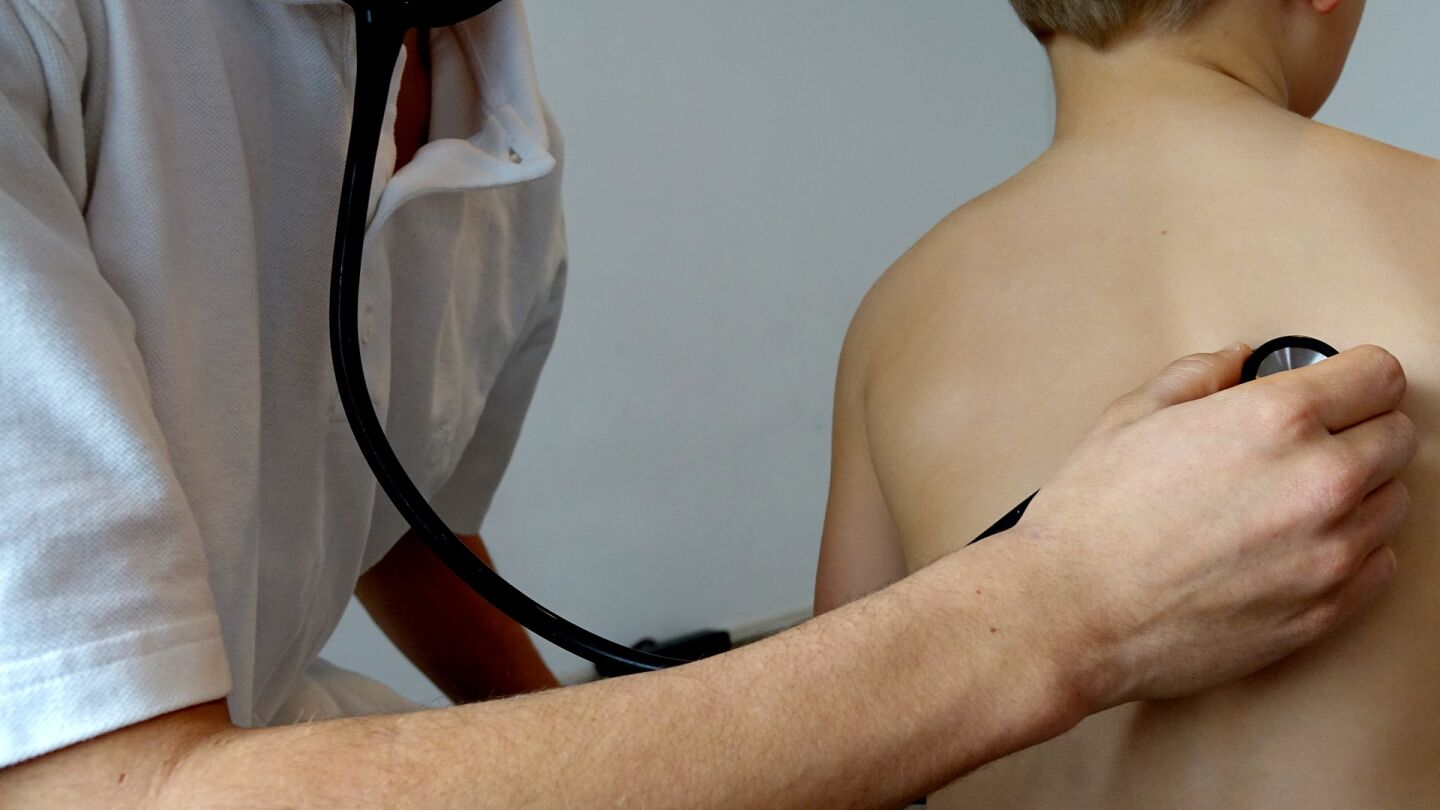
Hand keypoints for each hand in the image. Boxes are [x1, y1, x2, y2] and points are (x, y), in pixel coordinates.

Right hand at [1014, 342, 1415, 708]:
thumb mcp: (1129, 418)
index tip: (1340, 387)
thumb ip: (1196, 376)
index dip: (1354, 376)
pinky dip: (1352, 551)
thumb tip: (1233, 362)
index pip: (1380, 377)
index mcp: (1274, 420)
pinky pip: (1380, 565)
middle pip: (1396, 437)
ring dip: (1357, 494)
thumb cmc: (1090, 522)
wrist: (1070, 613)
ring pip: (1392, 503)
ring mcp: (1329, 553)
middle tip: (1307, 443)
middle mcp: (1318, 482)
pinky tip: (1296, 546)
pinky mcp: (1325, 611)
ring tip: (1293, 500)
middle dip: (1357, 430)